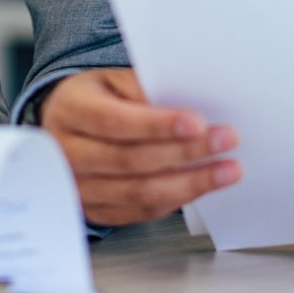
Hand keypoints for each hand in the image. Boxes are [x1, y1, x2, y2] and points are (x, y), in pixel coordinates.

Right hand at [37, 68, 241, 225]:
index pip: (114, 122)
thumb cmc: (96, 99)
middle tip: (226, 141)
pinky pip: (141, 211)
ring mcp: (79, 188)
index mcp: (71, 111)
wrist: (65, 127)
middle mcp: (68, 154)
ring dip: (190, 183)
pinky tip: (203, 186)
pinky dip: (176, 199)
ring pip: (139, 193)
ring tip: (228, 170)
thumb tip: (190, 106)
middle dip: (184, 153)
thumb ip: (144, 90)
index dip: (157, 125)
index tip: (198, 123)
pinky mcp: (96, 211)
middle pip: (130, 161)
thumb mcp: (113, 81)